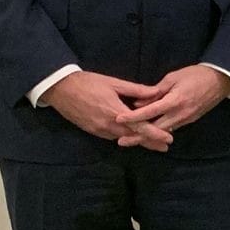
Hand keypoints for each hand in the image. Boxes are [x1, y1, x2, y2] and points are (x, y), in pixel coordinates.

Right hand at [38, 70, 158, 143]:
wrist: (61, 89)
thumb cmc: (89, 83)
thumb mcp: (114, 83)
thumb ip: (136, 90)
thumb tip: (156, 92)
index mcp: (116, 112)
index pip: (140, 127)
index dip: (155, 134)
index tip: (169, 139)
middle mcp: (108, 125)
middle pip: (134, 137)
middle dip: (150, 142)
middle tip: (165, 146)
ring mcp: (99, 130)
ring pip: (123, 138)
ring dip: (137, 140)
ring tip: (153, 142)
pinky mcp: (93, 131)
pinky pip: (112, 136)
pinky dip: (124, 136)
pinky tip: (131, 135)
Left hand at [113, 64, 229, 150]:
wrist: (220, 81)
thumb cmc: (195, 75)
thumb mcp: (173, 77)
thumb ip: (156, 91)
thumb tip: (139, 103)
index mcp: (174, 101)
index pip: (150, 112)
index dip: (133, 116)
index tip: (118, 119)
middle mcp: (179, 114)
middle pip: (155, 129)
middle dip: (138, 136)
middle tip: (121, 141)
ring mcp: (185, 119)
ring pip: (163, 131)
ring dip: (148, 137)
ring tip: (132, 140)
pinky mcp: (189, 121)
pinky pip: (171, 128)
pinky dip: (159, 132)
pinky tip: (149, 134)